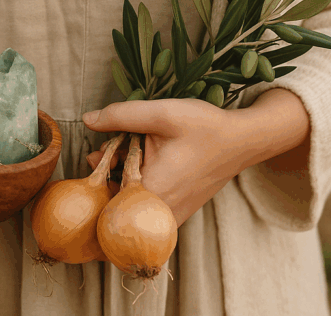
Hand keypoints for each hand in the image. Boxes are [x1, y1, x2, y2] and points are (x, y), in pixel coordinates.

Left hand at [83, 89, 309, 225]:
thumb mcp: (161, 113)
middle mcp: (160, 212)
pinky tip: (144, 164)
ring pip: (129, 207)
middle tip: (114, 147)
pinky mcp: (177, 214)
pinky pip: (145, 208)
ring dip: (121, 181)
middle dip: (106, 176)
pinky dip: (137, 188)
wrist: (242, 141)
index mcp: (152, 191)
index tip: (99, 153)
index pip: (103, 201)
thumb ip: (121, 116)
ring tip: (131, 152)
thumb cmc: (205, 127)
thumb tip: (88, 119)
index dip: (94, 177)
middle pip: (113, 204)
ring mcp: (170, 217)